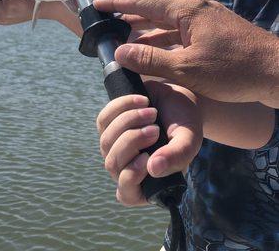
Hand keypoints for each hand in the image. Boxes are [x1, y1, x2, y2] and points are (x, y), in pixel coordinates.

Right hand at [94, 0, 278, 107]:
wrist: (277, 72)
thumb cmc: (235, 70)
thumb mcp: (187, 68)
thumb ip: (151, 60)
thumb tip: (120, 52)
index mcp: (186, 10)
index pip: (144, 2)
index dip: (118, 3)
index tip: (98, 4)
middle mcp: (195, 9)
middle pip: (154, 10)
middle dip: (130, 16)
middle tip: (108, 23)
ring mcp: (206, 20)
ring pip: (167, 23)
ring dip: (147, 31)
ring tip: (126, 39)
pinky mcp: (214, 33)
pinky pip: (181, 33)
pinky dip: (165, 41)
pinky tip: (156, 50)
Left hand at [97, 81, 201, 205]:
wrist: (177, 99)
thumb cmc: (184, 125)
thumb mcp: (188, 140)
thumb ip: (177, 156)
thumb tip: (153, 169)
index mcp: (147, 181)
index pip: (127, 193)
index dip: (131, 177)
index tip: (147, 156)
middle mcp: (126, 168)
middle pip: (113, 164)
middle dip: (133, 141)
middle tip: (155, 129)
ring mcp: (114, 147)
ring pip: (106, 141)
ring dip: (129, 122)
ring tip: (152, 112)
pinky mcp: (108, 125)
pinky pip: (104, 119)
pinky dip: (123, 107)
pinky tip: (142, 101)